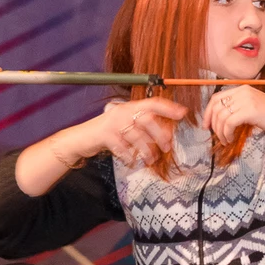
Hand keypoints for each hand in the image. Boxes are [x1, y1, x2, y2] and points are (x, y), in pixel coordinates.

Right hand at [71, 97, 188, 167]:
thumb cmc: (109, 132)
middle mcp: (123, 112)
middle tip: (166, 147)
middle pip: (147, 120)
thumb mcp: (126, 124)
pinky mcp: (105, 135)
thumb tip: (167, 134)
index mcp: (130, 107)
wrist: (82, 138)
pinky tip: (131, 162)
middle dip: (160, 134)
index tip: (182, 113)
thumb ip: (143, 126)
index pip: (153, 103)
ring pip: (137, 136)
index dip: (168, 107)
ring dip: (146, 150)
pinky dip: (129, 157)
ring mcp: (113, 123)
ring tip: (150, 159)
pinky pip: (123, 148)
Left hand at [202, 84, 264, 143]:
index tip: (206, 126)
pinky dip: (226, 133)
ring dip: (220, 132)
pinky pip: (229, 123)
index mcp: (243, 89)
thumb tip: (219, 120)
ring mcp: (247, 100)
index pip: (216, 98)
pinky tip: (230, 140)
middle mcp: (243, 91)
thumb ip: (238, 109)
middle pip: (216, 107)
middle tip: (216, 136)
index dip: (208, 113)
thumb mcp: (253, 108)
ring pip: (221, 116)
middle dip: (212, 124)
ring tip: (226, 140)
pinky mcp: (251, 111)